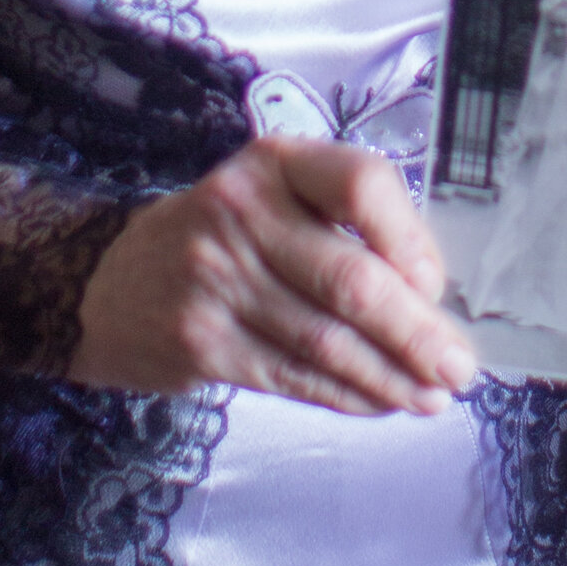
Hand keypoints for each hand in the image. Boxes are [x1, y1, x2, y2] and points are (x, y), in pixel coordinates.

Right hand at [69, 138, 477, 416]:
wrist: (106, 281)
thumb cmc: (217, 236)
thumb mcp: (273, 195)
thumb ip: (342, 225)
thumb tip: (432, 292)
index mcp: (274, 163)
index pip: (361, 184)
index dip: (411, 239)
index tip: (437, 284)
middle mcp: (242, 214)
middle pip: (351, 280)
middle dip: (417, 332)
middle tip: (459, 367)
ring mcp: (216, 282)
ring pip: (327, 342)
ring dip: (391, 376)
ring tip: (433, 394)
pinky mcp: (204, 344)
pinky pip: (295, 376)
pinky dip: (348, 395)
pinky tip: (383, 402)